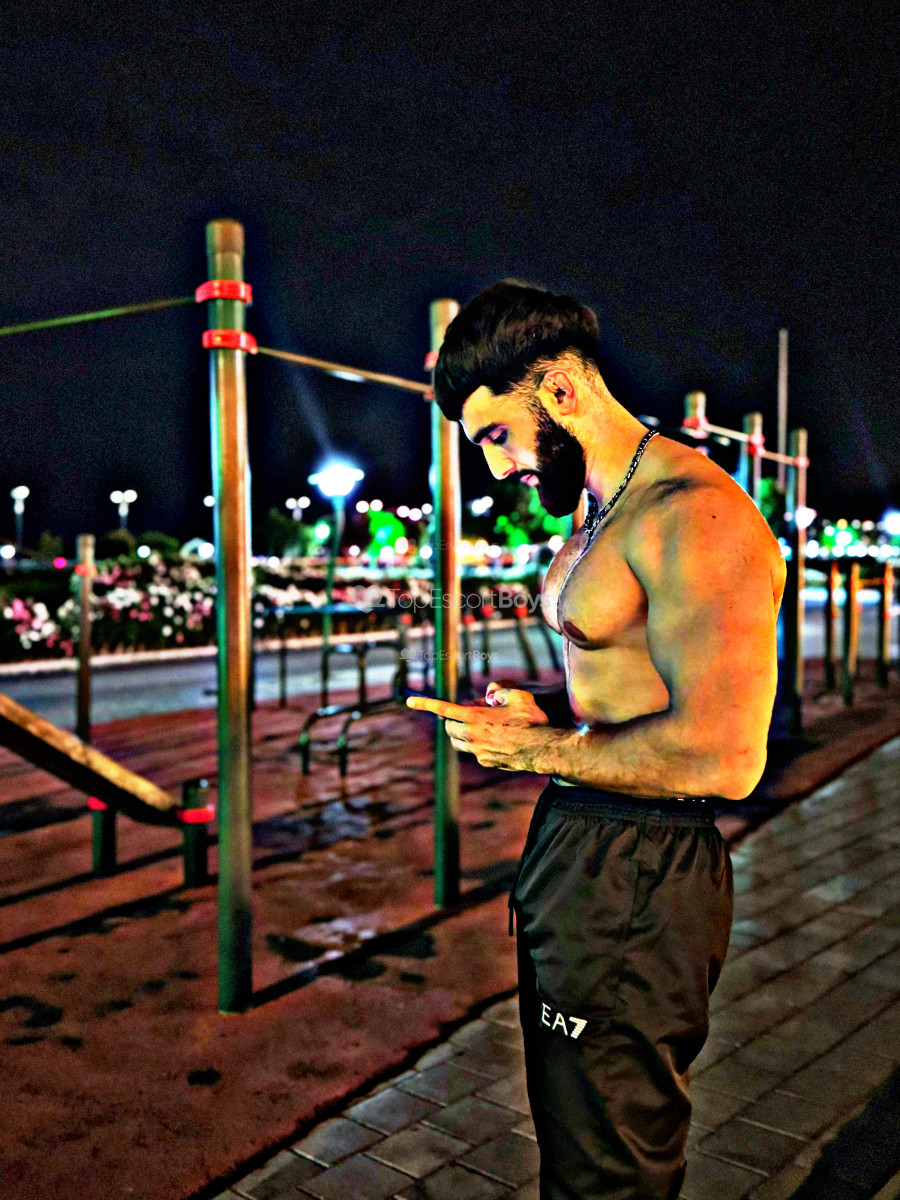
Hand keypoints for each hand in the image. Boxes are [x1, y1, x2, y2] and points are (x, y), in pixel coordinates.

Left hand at [407, 685, 552, 770]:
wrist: (542, 750)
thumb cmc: (531, 721)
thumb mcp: (519, 696)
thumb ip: (500, 690)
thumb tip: (491, 694)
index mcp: (475, 718)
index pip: (444, 709)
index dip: (426, 703)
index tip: (409, 701)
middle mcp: (472, 736)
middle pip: (449, 727)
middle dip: (453, 719)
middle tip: (474, 711)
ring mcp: (478, 752)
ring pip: (459, 741)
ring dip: (462, 732)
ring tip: (484, 724)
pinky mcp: (486, 762)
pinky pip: (474, 750)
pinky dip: (478, 742)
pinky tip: (498, 737)